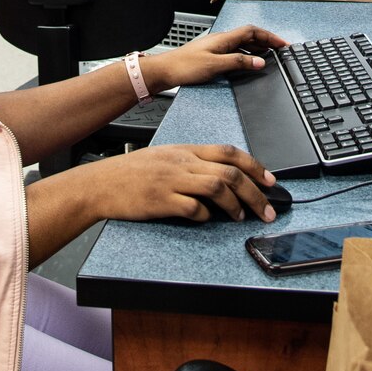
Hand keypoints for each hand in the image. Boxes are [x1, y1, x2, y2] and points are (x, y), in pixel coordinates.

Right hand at [84, 143, 278, 222]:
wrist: (100, 184)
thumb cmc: (132, 173)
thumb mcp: (165, 158)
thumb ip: (193, 164)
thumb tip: (224, 179)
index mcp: (185, 150)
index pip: (229, 152)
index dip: (255, 166)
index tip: (270, 181)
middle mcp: (182, 162)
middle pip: (230, 173)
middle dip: (255, 193)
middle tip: (267, 210)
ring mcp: (171, 180)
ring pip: (217, 187)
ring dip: (236, 205)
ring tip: (241, 218)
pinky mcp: (161, 200)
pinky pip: (193, 208)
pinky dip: (206, 216)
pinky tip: (207, 220)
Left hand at [142, 24, 286, 92]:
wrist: (164, 71)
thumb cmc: (184, 66)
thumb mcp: (215, 65)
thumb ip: (239, 62)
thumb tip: (260, 61)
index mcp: (224, 38)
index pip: (252, 31)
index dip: (269, 36)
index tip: (283, 44)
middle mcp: (221, 40)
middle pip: (249, 36)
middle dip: (267, 41)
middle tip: (281, 50)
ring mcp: (216, 48)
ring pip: (242, 44)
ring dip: (258, 48)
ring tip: (270, 56)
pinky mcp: (212, 56)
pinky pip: (235, 52)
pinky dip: (247, 55)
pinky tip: (249, 63)